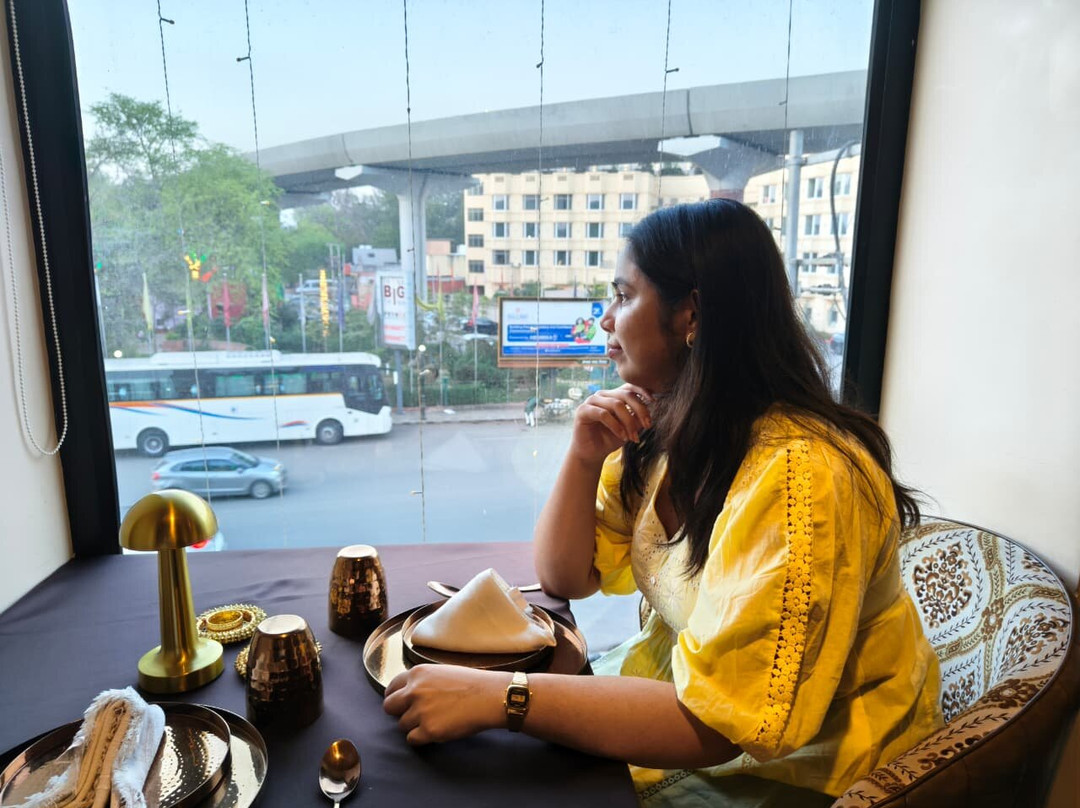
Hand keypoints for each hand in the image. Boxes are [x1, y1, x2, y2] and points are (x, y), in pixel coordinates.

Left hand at [383, 665, 506, 744]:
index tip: (400, 703)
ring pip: (401, 725)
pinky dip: (420, 738)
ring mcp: (420, 711)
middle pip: (389, 707)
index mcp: (417, 674)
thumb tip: (409, 693)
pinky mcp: (428, 730)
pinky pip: (412, 739)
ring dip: (413, 726)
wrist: (489, 697)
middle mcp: (414, 691)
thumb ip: (422, 681)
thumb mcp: (442, 672)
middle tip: (412, 716)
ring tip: (433, 721)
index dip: (395, 697)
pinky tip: (434, 732)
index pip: (391, 687)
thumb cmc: (471, 684)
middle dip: (398, 712)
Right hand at [569, 384, 652, 464]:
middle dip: (640, 410)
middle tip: (648, 425)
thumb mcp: (629, 428)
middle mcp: (602, 395)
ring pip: (616, 404)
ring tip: (633, 437)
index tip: (654, 401)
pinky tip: (622, 437)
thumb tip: (650, 409)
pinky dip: (616, 426)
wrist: (592, 454)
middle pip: (625, 395)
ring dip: (628, 422)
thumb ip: (637, 418)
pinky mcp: (583, 411)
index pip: (629, 387)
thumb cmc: (609, 440)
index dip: (642, 391)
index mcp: (613, 396)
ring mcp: (591, 401)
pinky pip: (603, 414)